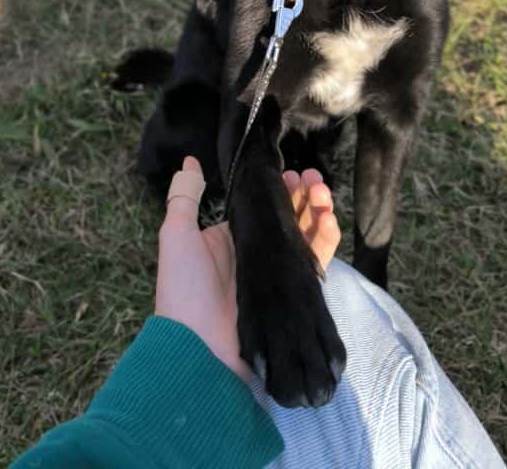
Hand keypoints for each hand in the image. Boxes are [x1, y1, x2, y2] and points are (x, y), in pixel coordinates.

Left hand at [155, 156, 339, 380]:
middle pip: (287, 218)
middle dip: (302, 195)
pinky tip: (329, 220)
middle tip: (312, 176)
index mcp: (230, 240)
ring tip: (322, 191)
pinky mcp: (293, 295)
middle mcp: (255, 255)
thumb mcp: (177, 235)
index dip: (278, 189)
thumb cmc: (184, 286)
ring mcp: (275, 276)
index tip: (290, 171)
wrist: (198, 347)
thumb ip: (185, 196)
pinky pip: (315, 264)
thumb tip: (190, 160)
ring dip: (317, 211)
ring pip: (305, 236)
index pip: (262, 208)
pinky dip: (326, 240)